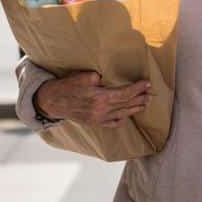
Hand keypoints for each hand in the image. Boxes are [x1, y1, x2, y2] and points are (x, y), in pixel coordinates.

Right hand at [33, 71, 150, 126]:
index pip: (126, 93)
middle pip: (126, 104)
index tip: (147, 83)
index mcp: (101, 98)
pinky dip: (121, 120)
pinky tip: (126, 116)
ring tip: (144, 104)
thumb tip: (107, 79)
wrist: (51, 102)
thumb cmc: (67, 86)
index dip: (138, 89)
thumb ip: (97, 78)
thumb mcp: (83, 77)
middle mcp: (102, 111)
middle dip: (140, 98)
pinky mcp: (94, 123)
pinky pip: (112, 124)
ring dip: (134, 109)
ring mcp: (98, 119)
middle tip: (149, 93)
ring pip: (122, 115)